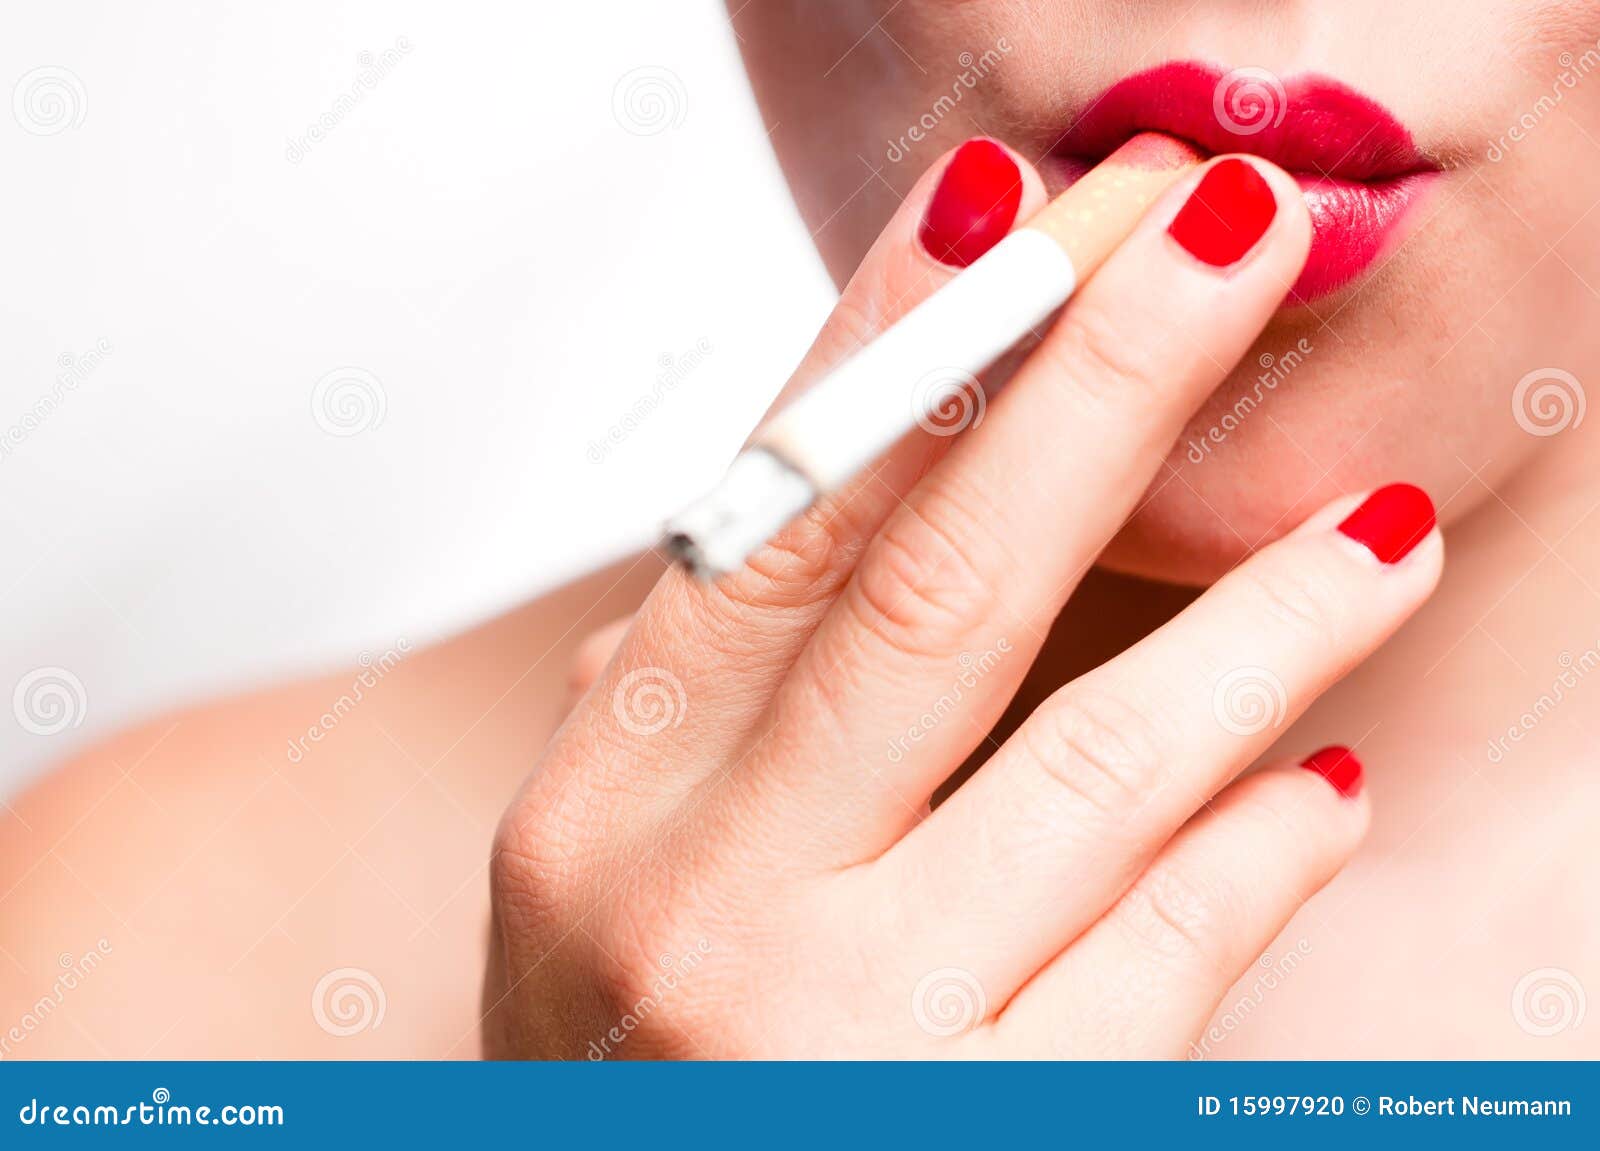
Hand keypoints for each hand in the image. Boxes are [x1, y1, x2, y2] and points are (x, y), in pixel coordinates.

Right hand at [483, 140, 1441, 1057]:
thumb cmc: (619, 1067)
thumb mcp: (593, 880)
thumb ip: (691, 706)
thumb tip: (809, 513)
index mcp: (602, 810)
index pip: (771, 531)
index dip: (895, 355)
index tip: (1009, 218)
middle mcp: (703, 911)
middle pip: (932, 597)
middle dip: (1095, 389)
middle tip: (1225, 243)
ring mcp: (837, 1041)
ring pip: (1094, 778)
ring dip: (1261, 626)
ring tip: (1383, 523)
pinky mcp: (974, 1139)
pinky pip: (1159, 970)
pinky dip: (1257, 860)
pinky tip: (1322, 783)